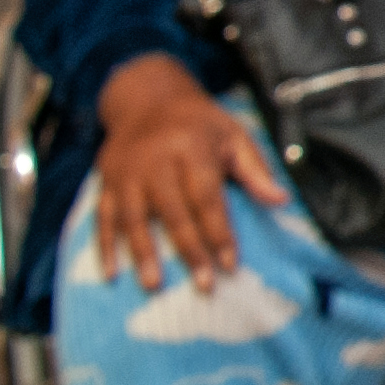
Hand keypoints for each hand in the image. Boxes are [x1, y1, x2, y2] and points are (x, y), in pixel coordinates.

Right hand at [90, 54, 282, 288]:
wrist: (148, 97)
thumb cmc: (200, 123)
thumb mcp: (233, 135)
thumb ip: (255, 169)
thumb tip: (281, 201)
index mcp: (191, 148)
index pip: (206, 197)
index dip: (219, 232)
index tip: (230, 264)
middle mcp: (155, 160)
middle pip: (172, 211)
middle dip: (189, 250)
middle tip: (203, 286)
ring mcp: (126, 172)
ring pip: (133, 217)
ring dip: (142, 253)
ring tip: (154, 286)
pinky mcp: (107, 180)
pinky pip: (103, 216)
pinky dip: (104, 246)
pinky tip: (112, 274)